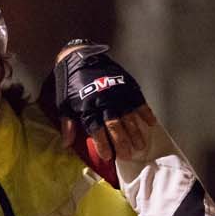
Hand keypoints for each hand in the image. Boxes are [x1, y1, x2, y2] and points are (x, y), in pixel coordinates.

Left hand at [54, 42, 156, 161]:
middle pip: (116, 128)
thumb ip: (68, 124)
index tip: (108, 157)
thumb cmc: (70, 83)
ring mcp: (118, 95)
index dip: (103, 145)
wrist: (81, 58)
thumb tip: (66, 144)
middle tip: (128, 155)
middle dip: (122, 143)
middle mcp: (105, 103)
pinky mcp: (127, 86)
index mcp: (88, 108)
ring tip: (140, 146)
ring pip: (129, 118)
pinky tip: (151, 124)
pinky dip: (146, 113)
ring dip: (136, 133)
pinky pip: (140, 102)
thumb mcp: (64, 104)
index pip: (97, 132)